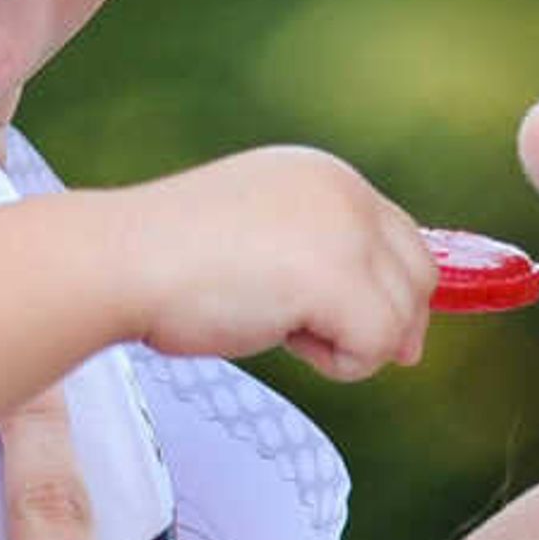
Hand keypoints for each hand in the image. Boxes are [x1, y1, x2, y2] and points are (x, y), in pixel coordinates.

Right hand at [106, 145, 436, 380]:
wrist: (119, 262)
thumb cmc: (171, 264)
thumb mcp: (262, 246)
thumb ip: (326, 271)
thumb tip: (412, 343)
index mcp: (323, 175)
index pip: (399, 238)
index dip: (391, 294)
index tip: (356, 328)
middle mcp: (344, 190)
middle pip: (418, 276)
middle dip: (384, 323)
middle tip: (319, 341)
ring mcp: (345, 229)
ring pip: (401, 318)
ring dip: (347, 344)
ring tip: (276, 326)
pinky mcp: (338, 276)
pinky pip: (377, 347)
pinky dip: (337, 364)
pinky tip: (280, 338)